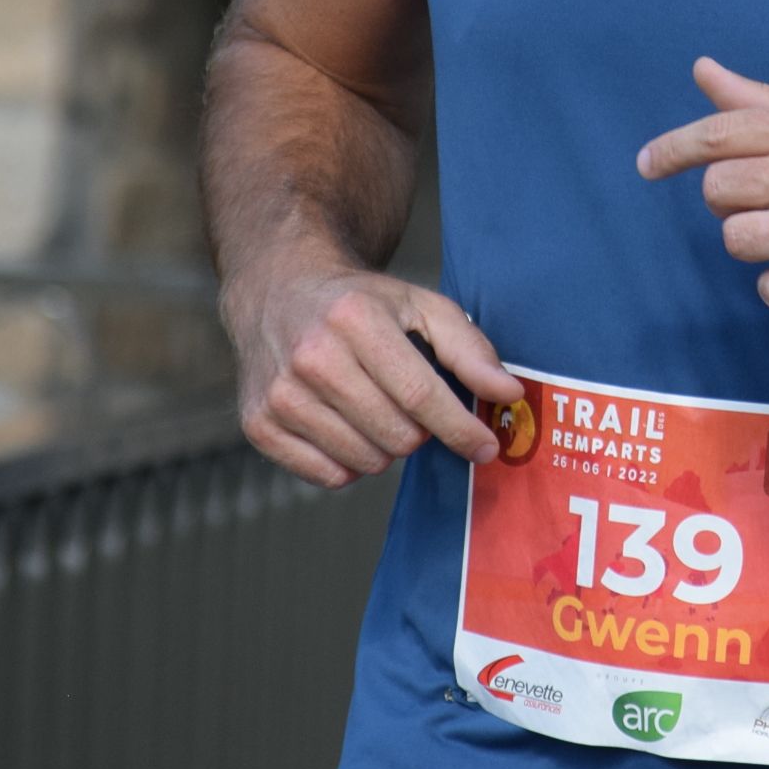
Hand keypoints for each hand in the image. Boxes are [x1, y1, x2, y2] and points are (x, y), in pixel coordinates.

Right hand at [228, 263, 520, 488]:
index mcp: (355, 319)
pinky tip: (345, 425)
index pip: (420, 395)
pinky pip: (329, 476)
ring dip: (385, 447)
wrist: (278, 292)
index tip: (486, 446)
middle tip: (413, 408)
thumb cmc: (360, 303)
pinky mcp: (259, 425)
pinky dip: (349, 462)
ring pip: (366, 461)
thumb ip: (469, 348)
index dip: (460, 428)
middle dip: (421, 432)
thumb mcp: (420, 306)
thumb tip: (509, 393)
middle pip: (397, 435)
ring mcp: (280, 394)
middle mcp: (311, 357)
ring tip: (376, 410)